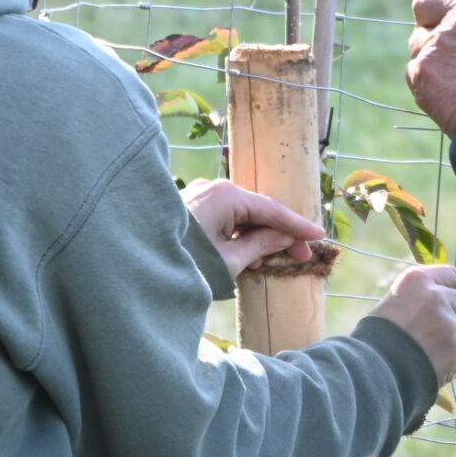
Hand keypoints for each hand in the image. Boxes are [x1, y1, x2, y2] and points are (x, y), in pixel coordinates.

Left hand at [182, 177, 326, 280]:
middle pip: (256, 210)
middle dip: (279, 234)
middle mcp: (213, 188)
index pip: (271, 210)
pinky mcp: (190, 210)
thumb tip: (284, 237)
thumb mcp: (229, 260)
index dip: (297, 226)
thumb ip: (261, 245)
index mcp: (225, 196)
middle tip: (301, 256)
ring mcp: (199, 197)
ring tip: (271, 261)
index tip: (319, 236)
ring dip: (258, 237)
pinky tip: (248, 255)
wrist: (136, 268)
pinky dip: (239, 235)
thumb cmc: (184, 264)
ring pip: (240, 215)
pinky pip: (224, 218)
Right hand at [371, 263, 455, 385]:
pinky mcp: (454, 351)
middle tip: (441, 334)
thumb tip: (446, 298)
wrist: (369, 372)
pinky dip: (454, 367)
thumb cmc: (374, 339)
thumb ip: (420, 298)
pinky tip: (436, 371)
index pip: (454, 275)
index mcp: (417, 279)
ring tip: (440, 353)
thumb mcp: (393, 303)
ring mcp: (448, 324)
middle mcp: (435, 296)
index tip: (452, 304)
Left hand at [406, 0, 455, 132]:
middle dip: (431, 15)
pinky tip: (451, 88)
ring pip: (418, 37)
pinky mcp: (421, 72)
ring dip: (430, 49)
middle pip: (423, 1)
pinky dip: (428, 77)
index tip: (447, 0)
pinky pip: (415, 67)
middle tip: (446, 34)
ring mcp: (435, 43)